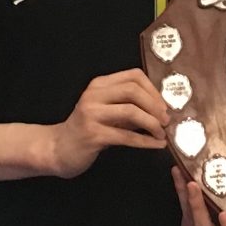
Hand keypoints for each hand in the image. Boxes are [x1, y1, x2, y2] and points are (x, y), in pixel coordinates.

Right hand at [43, 69, 167, 176]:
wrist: (59, 149)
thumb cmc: (88, 130)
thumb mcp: (108, 111)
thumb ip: (129, 106)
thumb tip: (162, 109)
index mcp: (99, 84)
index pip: (133, 76)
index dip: (154, 90)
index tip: (164, 106)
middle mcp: (94, 95)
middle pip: (133, 90)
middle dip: (155, 106)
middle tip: (166, 121)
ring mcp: (91, 114)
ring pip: (131, 112)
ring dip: (152, 124)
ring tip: (162, 134)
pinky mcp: (92, 135)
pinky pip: (126, 136)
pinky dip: (145, 141)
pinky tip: (156, 145)